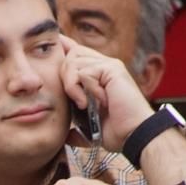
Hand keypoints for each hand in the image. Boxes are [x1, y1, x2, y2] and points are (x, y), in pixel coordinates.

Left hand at [58, 35, 151, 151]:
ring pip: (74, 61)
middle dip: (64, 77)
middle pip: (70, 54)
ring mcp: (109, 65)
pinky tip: (97, 101)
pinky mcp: (112, 69)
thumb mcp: (90, 127)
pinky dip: (85, 89)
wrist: (134, 134)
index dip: (63, 50)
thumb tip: (64, 134)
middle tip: (74, 100)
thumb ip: (76, 125)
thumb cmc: (118, 131)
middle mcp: (104, 65)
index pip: (76, 52)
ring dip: (72, 86)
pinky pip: (84, 72)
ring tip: (83, 105)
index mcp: (98, 74)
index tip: (51, 53)